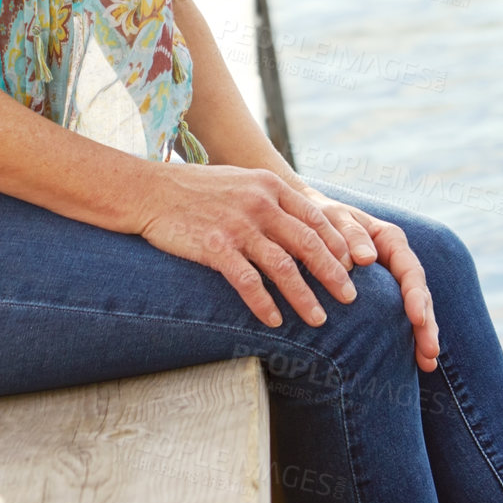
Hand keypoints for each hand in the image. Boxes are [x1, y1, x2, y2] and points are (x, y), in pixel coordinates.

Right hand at [137, 162, 366, 328]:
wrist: (149, 191)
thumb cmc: (197, 189)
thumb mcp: (242, 181)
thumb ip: (271, 199)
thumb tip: (302, 224)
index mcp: (269, 186)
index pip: (316, 218)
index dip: (338, 245)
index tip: (352, 268)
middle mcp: (259, 203)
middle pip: (308, 244)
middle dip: (333, 274)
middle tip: (350, 299)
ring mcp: (237, 225)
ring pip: (283, 267)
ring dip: (305, 296)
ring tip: (319, 319)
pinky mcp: (214, 246)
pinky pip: (247, 281)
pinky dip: (264, 304)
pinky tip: (274, 320)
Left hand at [298, 186, 439, 371]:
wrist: (301, 221)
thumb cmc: (317, 217)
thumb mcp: (332, 218)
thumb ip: (349, 233)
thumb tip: (367, 258)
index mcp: (389, 240)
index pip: (410, 270)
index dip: (416, 295)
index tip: (417, 318)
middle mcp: (395, 261)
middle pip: (418, 295)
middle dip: (427, 325)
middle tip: (429, 353)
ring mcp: (390, 281)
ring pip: (414, 309)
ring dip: (422, 336)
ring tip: (427, 364)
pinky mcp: (379, 297)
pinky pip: (396, 318)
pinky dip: (405, 339)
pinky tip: (415, 363)